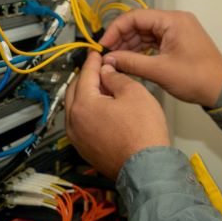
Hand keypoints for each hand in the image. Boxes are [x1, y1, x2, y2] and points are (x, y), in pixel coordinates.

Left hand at [65, 51, 169, 179]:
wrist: (147, 167)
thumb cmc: (142, 133)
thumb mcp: (134, 92)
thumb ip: (116, 77)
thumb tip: (107, 72)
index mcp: (83, 105)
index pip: (85, 74)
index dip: (93, 61)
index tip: (96, 53)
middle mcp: (74, 123)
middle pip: (74, 91)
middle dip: (85, 77)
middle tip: (98, 68)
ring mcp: (78, 139)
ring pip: (76, 109)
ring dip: (86, 95)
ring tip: (103, 88)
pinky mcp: (85, 150)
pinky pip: (81, 124)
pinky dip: (88, 112)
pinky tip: (104, 109)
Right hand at [101, 9, 221, 107]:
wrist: (221, 89)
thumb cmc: (198, 78)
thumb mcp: (159, 70)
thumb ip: (131, 62)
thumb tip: (109, 58)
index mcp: (173, 20)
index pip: (136, 17)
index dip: (116, 30)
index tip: (103, 44)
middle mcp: (175, 21)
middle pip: (140, 23)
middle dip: (122, 38)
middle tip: (107, 54)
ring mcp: (177, 31)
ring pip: (145, 33)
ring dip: (130, 45)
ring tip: (116, 60)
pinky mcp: (178, 41)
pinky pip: (154, 41)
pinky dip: (141, 50)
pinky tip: (130, 61)